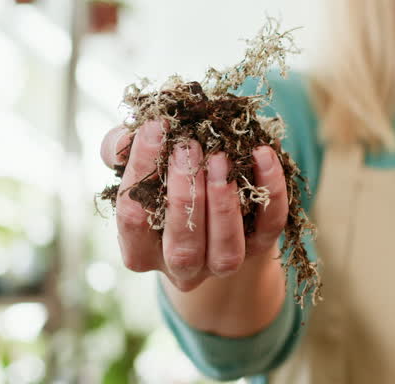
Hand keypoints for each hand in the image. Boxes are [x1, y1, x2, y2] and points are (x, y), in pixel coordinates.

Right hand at [99, 119, 289, 290]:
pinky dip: (270, 190)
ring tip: (221, 157)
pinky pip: (270, 224)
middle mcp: (181, 267)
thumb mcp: (143, 164)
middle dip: (185, 194)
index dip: (141, 171)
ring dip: (223, 202)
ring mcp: (223, 263)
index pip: (133, 219)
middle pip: (182, 246)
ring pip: (226, 250)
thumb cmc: (168, 182)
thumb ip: (123, 149)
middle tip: (188, 146)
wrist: (218, 208)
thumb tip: (125, 139)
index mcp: (142, 251)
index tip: (155, 127)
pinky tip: (261, 154)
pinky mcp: (262, 246)